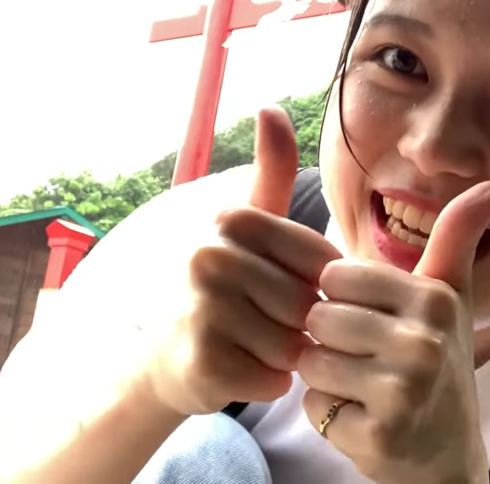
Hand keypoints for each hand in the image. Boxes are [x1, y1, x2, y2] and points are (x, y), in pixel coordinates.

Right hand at [144, 107, 342, 416]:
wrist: (167, 359)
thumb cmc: (225, 288)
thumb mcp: (250, 225)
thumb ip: (270, 172)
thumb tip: (272, 107)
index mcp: (230, 220)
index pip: (322, 262)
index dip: (315, 286)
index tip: (285, 289)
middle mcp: (209, 257)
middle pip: (309, 304)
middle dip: (300, 324)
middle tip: (265, 324)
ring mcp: (201, 310)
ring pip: (294, 344)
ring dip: (286, 355)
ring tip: (253, 346)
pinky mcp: (201, 363)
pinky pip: (274, 378)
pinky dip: (268, 382)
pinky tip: (242, 370)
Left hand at [298, 182, 489, 483]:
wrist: (447, 455)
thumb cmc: (440, 365)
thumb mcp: (452, 298)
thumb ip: (457, 238)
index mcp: (434, 298)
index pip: (335, 276)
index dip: (340, 301)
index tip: (371, 321)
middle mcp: (424, 341)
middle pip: (319, 318)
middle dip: (329, 341)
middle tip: (368, 360)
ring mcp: (404, 390)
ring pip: (310, 361)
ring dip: (324, 377)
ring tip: (363, 386)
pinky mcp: (380, 433)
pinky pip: (313, 405)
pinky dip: (327, 414)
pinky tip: (362, 417)